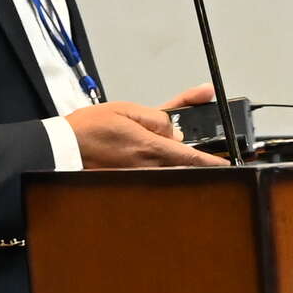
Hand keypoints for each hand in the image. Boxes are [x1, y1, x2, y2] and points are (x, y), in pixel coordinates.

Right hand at [68, 91, 226, 168]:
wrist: (62, 150)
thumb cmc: (89, 130)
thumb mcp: (127, 109)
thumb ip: (157, 116)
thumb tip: (173, 127)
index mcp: (151, 149)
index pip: (194, 158)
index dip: (215, 162)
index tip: (230, 164)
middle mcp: (149, 168)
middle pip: (183, 165)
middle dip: (187, 153)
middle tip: (177, 140)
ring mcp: (139, 179)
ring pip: (167, 170)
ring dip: (166, 157)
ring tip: (142, 142)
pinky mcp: (129, 183)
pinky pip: (151, 174)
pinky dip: (152, 164)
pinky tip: (135, 151)